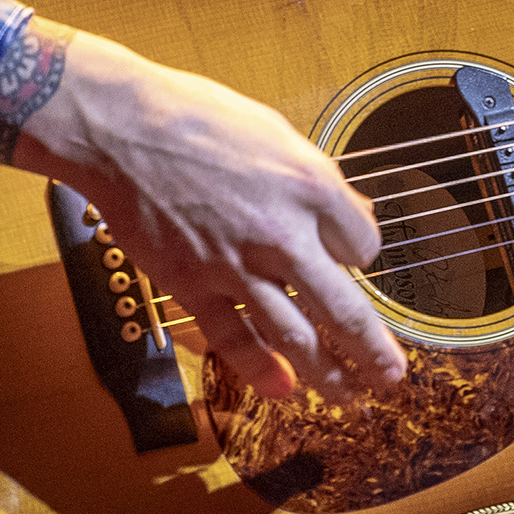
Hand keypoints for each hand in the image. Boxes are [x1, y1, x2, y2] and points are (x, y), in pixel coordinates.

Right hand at [5, 22, 405, 399]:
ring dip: (329, 375)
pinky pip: (234, 341)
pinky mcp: (193, 285)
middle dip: (373, 350)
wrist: (121, 127)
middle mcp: (281, 234)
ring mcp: (237, 266)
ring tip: (351, 396)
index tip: (355, 260)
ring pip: (295, 338)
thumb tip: (349, 212)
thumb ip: (316, 179)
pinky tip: (284, 390)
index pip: (364, 244)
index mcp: (310, 186)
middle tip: (392, 375)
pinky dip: (261, 372)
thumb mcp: (276, 132)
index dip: (363, 254)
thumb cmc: (197, 117)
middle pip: (343, 308)